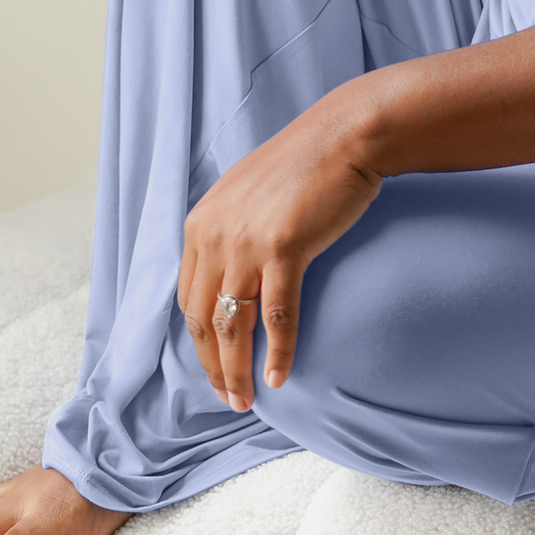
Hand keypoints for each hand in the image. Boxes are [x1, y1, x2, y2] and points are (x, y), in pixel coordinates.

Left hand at [176, 98, 381, 410]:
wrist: (344, 136)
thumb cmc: (305, 164)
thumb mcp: (248, 193)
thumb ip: (230, 230)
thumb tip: (230, 274)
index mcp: (201, 222)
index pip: (189, 297)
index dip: (200, 340)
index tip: (214, 365)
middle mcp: (215, 233)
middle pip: (204, 318)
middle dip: (212, 365)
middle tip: (228, 396)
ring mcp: (246, 241)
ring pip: (234, 325)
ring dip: (237, 370)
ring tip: (246, 399)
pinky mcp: (284, 247)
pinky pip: (277, 315)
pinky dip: (277, 352)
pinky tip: (280, 376)